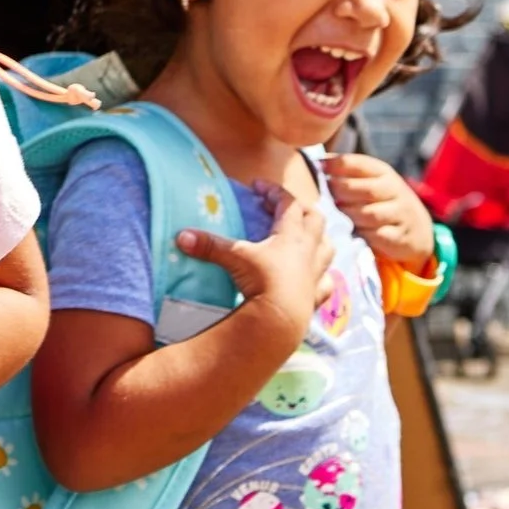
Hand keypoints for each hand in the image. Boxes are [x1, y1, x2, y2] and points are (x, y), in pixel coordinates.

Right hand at [176, 183, 333, 353]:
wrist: (281, 321)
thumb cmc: (262, 283)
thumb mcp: (234, 258)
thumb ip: (210, 245)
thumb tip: (181, 236)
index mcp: (291, 235)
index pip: (288, 203)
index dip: (274, 192)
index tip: (258, 186)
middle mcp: (308, 250)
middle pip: (315, 220)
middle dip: (302, 210)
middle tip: (284, 209)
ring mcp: (315, 274)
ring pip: (327, 248)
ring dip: (319, 239)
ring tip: (307, 238)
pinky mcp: (315, 297)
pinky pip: (326, 284)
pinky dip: (323, 277)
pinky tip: (316, 278)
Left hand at [322, 153, 435, 268]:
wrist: (416, 228)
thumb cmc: (382, 200)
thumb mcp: (371, 180)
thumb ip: (348, 171)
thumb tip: (318, 161)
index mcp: (383, 172)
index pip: (357, 163)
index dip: (335, 165)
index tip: (319, 168)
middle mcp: (394, 189)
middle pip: (362, 189)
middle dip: (340, 192)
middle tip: (327, 195)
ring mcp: (400, 213)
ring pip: (368, 214)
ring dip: (349, 215)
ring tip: (338, 213)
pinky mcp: (400, 236)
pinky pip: (376, 235)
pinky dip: (362, 233)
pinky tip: (354, 231)